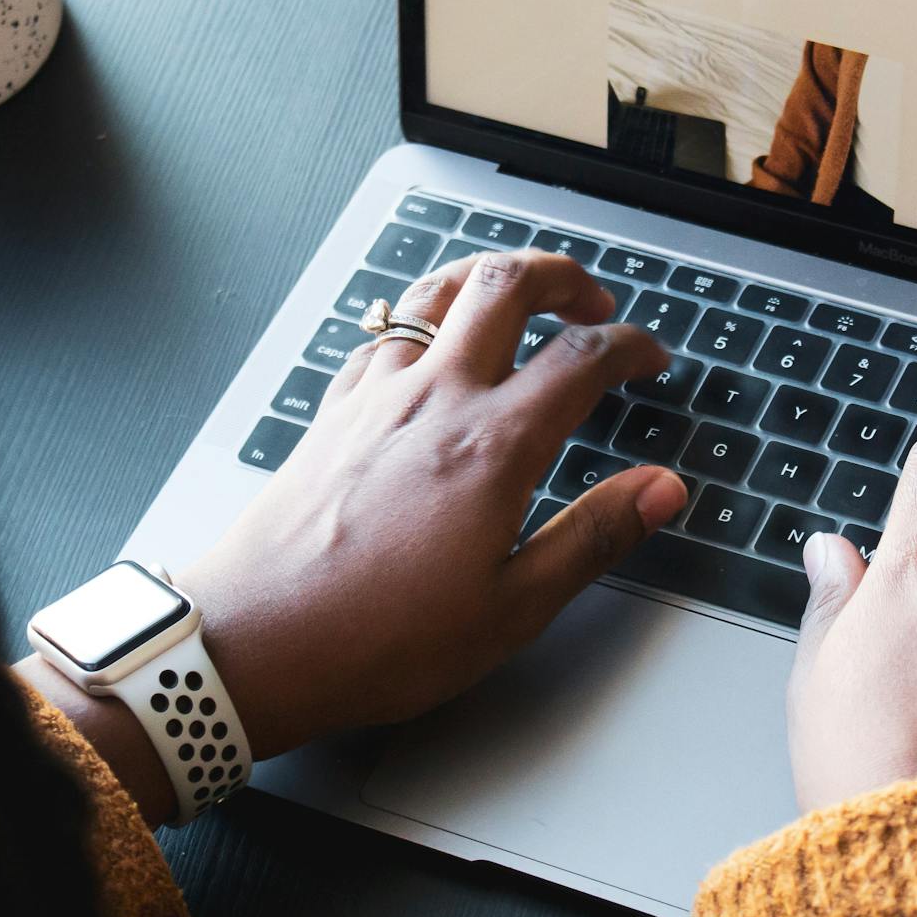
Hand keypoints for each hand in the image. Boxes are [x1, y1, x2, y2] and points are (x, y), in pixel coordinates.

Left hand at [178, 250, 689, 760]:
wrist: (255, 641)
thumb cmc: (377, 638)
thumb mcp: (511, 609)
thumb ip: (592, 536)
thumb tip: (661, 490)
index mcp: (492, 445)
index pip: (582, 358)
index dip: (629, 345)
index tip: (649, 358)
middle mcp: (433, 399)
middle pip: (505, 286)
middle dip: (561, 275)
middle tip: (591, 298)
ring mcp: (374, 397)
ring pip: (435, 293)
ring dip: (487, 279)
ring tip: (516, 297)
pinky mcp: (332, 413)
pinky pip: (382, 336)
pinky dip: (420, 321)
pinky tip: (425, 348)